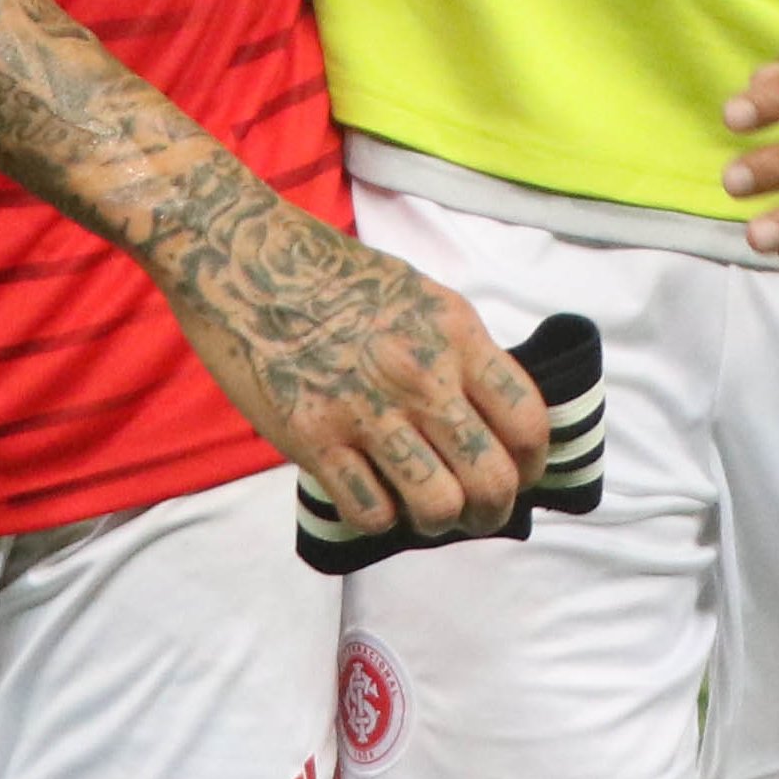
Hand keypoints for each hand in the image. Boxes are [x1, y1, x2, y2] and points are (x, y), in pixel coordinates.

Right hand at [156, 186, 547, 538]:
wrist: (245, 258)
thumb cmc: (333, 275)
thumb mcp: (418, 295)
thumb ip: (458, 352)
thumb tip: (491, 420)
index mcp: (454, 333)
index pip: (528, 421)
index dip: (534, 463)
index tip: (521, 474)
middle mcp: (419, 374)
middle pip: (492, 478)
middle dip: (492, 511)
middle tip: (476, 512)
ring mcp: (366, 410)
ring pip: (438, 507)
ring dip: (437, 521)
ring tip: (424, 510)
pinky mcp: (314, 439)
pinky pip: (371, 511)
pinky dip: (378, 516)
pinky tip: (370, 494)